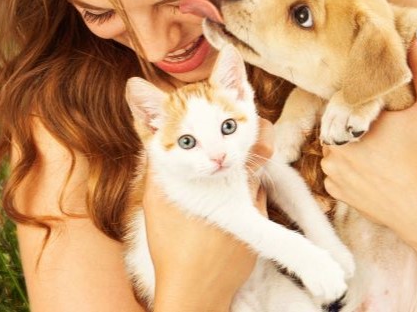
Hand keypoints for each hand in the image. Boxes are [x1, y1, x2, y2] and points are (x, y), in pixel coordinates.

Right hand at [145, 117, 273, 310]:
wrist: (192, 292)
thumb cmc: (172, 245)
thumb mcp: (158, 198)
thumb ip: (160, 162)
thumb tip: (156, 134)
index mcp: (228, 181)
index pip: (261, 143)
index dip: (257, 130)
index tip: (248, 123)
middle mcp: (249, 196)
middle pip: (256, 162)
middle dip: (240, 155)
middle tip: (222, 157)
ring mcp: (257, 216)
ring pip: (253, 185)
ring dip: (239, 181)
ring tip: (214, 194)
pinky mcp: (258, 234)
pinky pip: (254, 208)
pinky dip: (240, 204)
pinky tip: (218, 217)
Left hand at [320, 28, 416, 242]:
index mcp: (349, 120)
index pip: (340, 101)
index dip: (353, 101)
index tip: (369, 107)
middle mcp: (332, 145)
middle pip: (335, 124)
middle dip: (352, 124)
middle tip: (378, 130)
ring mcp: (333, 172)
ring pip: (333, 148)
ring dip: (348, 147)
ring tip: (376, 150)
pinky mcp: (338, 194)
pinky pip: (335, 174)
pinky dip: (348, 171)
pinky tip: (371, 170)